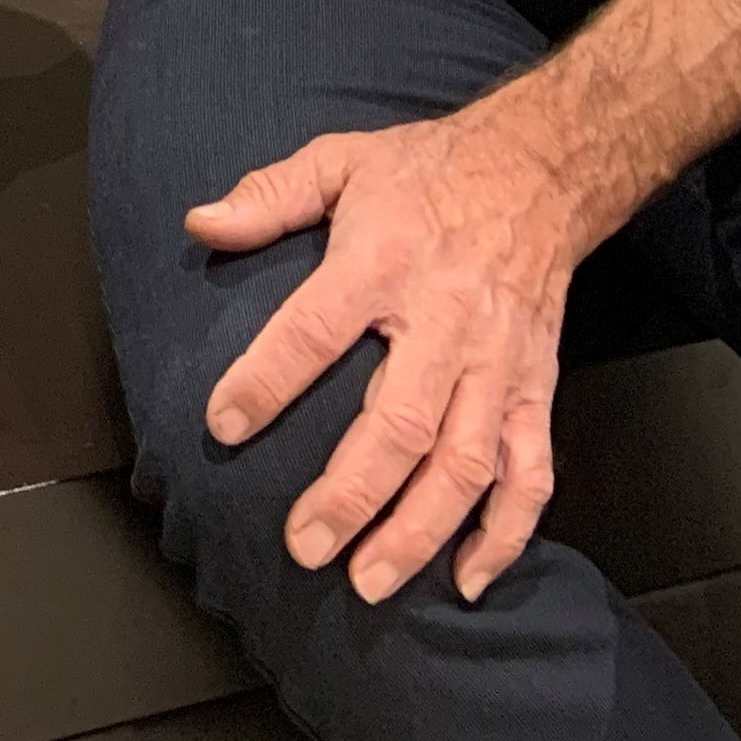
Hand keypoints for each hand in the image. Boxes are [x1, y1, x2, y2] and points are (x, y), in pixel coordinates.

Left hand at [187, 105, 588, 604]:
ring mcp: (498, 363)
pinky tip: (466, 581)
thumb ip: (269, 195)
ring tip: (369, 581)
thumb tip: (199, 224)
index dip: (266, 381)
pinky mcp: (537, 388)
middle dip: (353, 495)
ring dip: (420, 531)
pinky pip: (530, 473)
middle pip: (401, 424)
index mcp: (385, 261)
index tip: (223, 426)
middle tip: (304, 547)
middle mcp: (446, 320)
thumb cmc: (428, 170)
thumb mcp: (341, 159)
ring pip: (466, 464)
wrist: (540, 167)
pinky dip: (505, 535)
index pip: (315, 330)